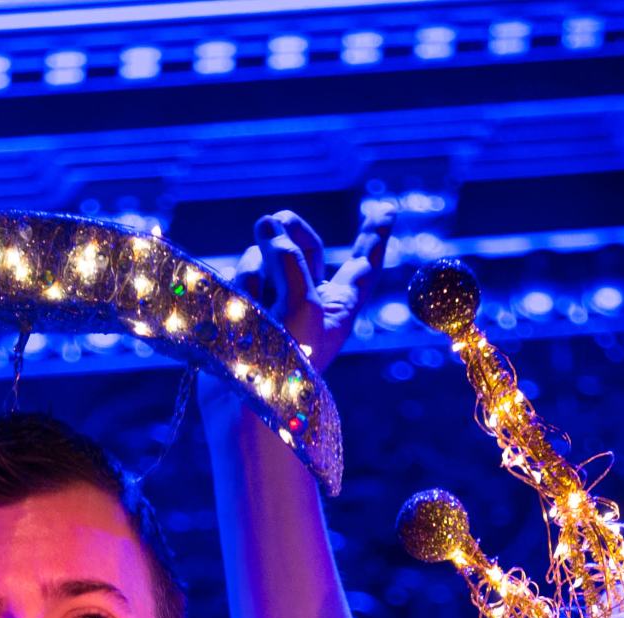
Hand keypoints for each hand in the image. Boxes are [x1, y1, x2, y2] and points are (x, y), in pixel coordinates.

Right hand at [236, 202, 395, 374]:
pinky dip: (241, 285)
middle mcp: (309, 302)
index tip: (387, 210)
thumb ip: (290, 257)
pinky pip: (242, 275)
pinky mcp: (245, 307)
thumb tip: (267, 224)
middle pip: (306, 247)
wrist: (247, 401)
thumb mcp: (302, 304)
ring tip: (255, 306)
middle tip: (276, 219)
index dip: (375, 236)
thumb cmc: (287, 360)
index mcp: (339, 306)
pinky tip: (236, 310)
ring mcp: (275, 304)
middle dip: (292, 230)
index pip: (364, 264)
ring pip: (266, 258)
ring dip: (258, 270)